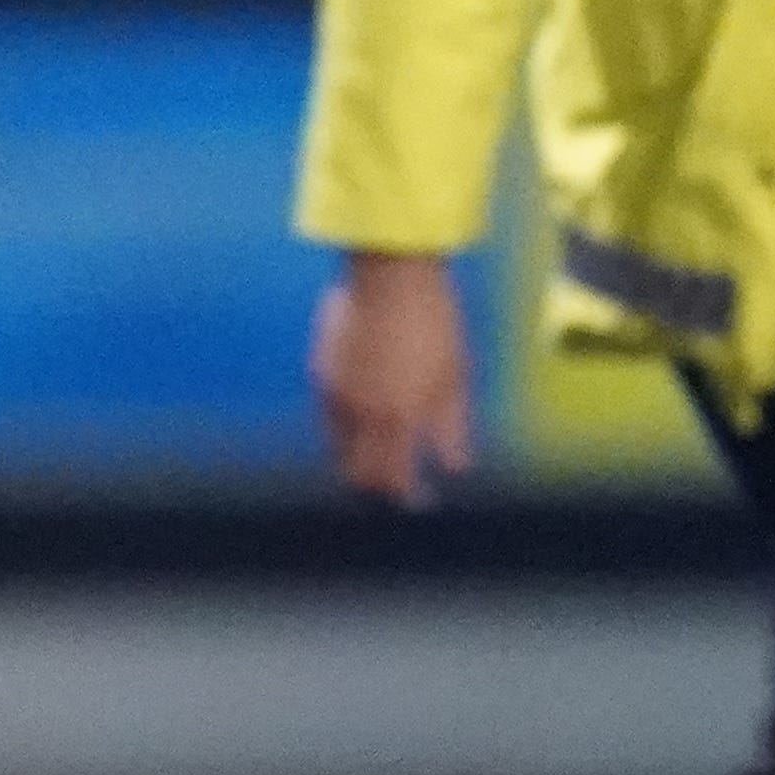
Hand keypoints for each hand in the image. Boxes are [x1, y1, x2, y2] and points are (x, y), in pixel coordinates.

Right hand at [310, 252, 479, 506]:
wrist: (390, 273)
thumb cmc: (433, 320)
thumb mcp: (455, 375)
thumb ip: (451, 428)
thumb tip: (453, 468)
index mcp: (398, 416)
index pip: (394, 480)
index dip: (407, 497)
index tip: (421, 502)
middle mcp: (360, 413)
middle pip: (357, 474)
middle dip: (376, 487)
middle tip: (398, 486)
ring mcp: (334, 393)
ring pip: (339, 447)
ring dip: (359, 456)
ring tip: (383, 448)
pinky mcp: (320, 371)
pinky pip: (330, 415)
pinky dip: (346, 426)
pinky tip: (369, 410)